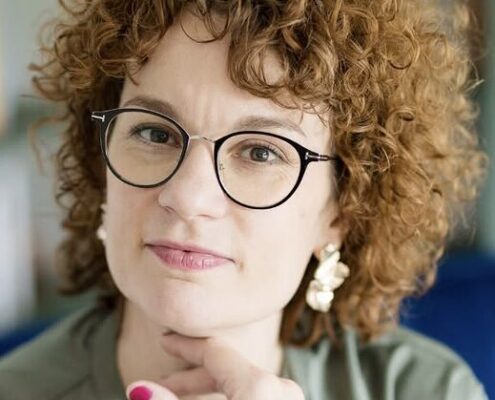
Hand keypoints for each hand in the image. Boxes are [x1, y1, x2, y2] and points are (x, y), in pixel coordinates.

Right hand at [125, 333, 304, 399]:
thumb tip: (138, 389)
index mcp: (260, 386)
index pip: (214, 350)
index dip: (185, 345)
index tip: (164, 342)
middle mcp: (280, 389)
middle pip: (225, 369)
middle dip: (188, 379)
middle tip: (158, 388)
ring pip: (238, 387)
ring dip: (205, 394)